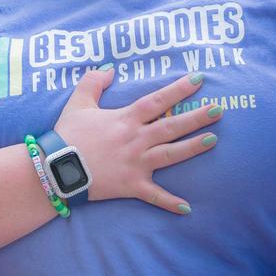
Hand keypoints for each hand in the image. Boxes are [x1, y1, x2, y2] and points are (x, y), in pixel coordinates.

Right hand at [54, 68, 222, 214]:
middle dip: (197, 117)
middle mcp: (136, 140)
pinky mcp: (132, 186)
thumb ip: (93, 82)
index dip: (179, 89)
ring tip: (214, 141)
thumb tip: (109, 67)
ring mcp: (136, 164)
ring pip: (171, 155)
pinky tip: (187, 208)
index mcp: (126, 119)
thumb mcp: (78, 103)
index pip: (158, 100)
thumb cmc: (67, 135)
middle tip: (220, 110)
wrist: (55, 169)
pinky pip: (154, 196)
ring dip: (193, 148)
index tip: (199, 80)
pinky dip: (170, 202)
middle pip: (172, 126)